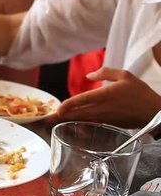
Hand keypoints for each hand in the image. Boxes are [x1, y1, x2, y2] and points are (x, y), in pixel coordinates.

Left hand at [46, 68, 160, 127]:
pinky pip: (90, 123)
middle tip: (46, 120)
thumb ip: (106, 72)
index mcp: (106, 94)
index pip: (83, 100)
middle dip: (61, 118)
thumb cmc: (140, 93)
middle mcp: (103, 108)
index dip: (69, 105)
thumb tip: (89, 75)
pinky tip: (71, 123)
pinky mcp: (108, 124)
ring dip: (67, 121)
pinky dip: (79, 123)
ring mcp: (105, 118)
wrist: (155, 112)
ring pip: (83, 119)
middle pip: (78, 113)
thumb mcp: (125, 75)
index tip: (58, 109)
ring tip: (54, 122)